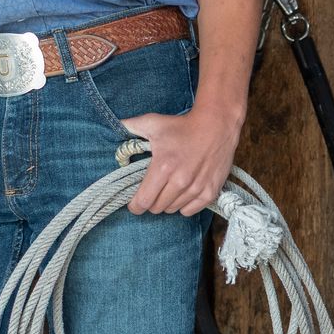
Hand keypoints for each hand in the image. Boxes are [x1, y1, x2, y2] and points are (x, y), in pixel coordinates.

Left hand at [120, 101, 241, 216]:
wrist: (217, 125)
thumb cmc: (183, 125)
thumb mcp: (154, 123)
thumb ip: (131, 125)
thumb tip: (115, 124)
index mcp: (163, 167)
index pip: (143, 201)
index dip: (135, 205)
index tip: (134, 202)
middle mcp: (180, 181)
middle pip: (156, 208)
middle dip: (151, 201)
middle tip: (154, 190)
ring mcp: (196, 188)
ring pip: (172, 210)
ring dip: (168, 202)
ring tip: (170, 188)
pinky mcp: (210, 191)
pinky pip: (189, 211)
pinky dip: (184, 205)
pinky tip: (184, 192)